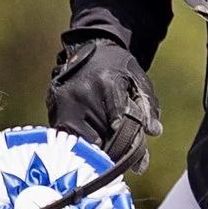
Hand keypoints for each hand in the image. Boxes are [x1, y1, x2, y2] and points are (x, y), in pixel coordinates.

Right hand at [47, 32, 160, 168]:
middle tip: (119, 152)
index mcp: (107, 82)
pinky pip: (68, 137)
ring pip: (82, 141)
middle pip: (100, 136)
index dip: (125, 142)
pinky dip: (80, 141)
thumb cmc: (117, 68)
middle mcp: (83, 92)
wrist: (88, 48)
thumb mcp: (138, 81)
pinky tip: (89, 135)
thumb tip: (154, 132)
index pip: (118, 122)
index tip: (130, 160)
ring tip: (103, 141)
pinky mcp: (53, 109)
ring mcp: (65, 102)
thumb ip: (148, 106)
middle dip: (112, 148)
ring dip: (95, 147)